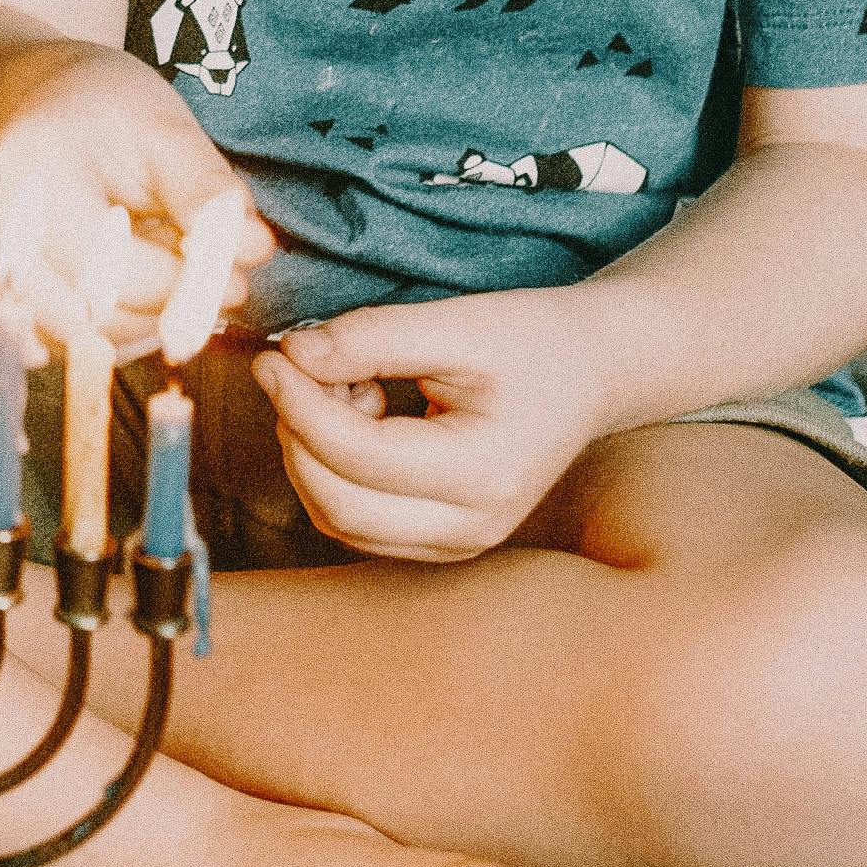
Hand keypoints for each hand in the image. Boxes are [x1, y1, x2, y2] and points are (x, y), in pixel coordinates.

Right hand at [0, 47, 267, 356]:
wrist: (33, 103)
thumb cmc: (103, 108)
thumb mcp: (163, 127)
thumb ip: (206, 189)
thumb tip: (255, 250)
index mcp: (34, 178)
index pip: (120, 272)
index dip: (189, 286)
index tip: (237, 278)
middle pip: (95, 318)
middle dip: (167, 314)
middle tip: (210, 286)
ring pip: (77, 342)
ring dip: (138, 328)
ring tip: (165, 275)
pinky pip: (57, 342)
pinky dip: (105, 330)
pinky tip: (127, 288)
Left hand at [256, 286, 620, 560]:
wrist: (593, 373)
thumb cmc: (536, 343)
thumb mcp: (459, 323)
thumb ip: (372, 337)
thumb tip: (294, 355)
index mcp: (483, 475)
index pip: (357, 458)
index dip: (300, 406)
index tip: (274, 357)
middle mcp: (471, 527)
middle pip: (337, 506)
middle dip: (298, 433)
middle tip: (302, 367)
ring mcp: (457, 544)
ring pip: (339, 520)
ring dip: (314, 452)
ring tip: (350, 384)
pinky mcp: (441, 540)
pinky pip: (357, 520)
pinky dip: (335, 469)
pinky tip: (364, 414)